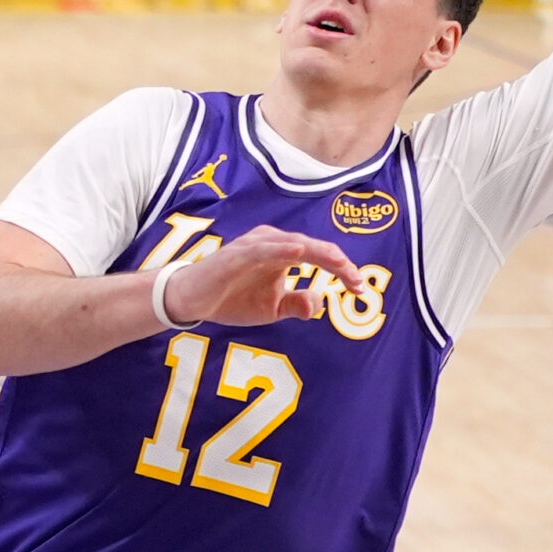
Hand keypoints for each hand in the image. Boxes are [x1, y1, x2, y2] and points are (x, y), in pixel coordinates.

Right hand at [164, 225, 365, 326]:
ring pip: (294, 244)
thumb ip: (297, 304)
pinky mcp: (238, 254)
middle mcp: (272, 243)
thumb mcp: (272, 308)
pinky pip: (264, 249)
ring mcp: (255, 246)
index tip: (360, 289)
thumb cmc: (231, 298)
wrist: (192, 300)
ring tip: (341, 263)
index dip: (343, 270)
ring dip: (319, 253)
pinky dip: (283, 249)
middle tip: (358, 281)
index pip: (320, 257)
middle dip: (339, 263)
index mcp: (282, 253)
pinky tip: (300, 252)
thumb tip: (320, 301)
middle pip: (314, 247)